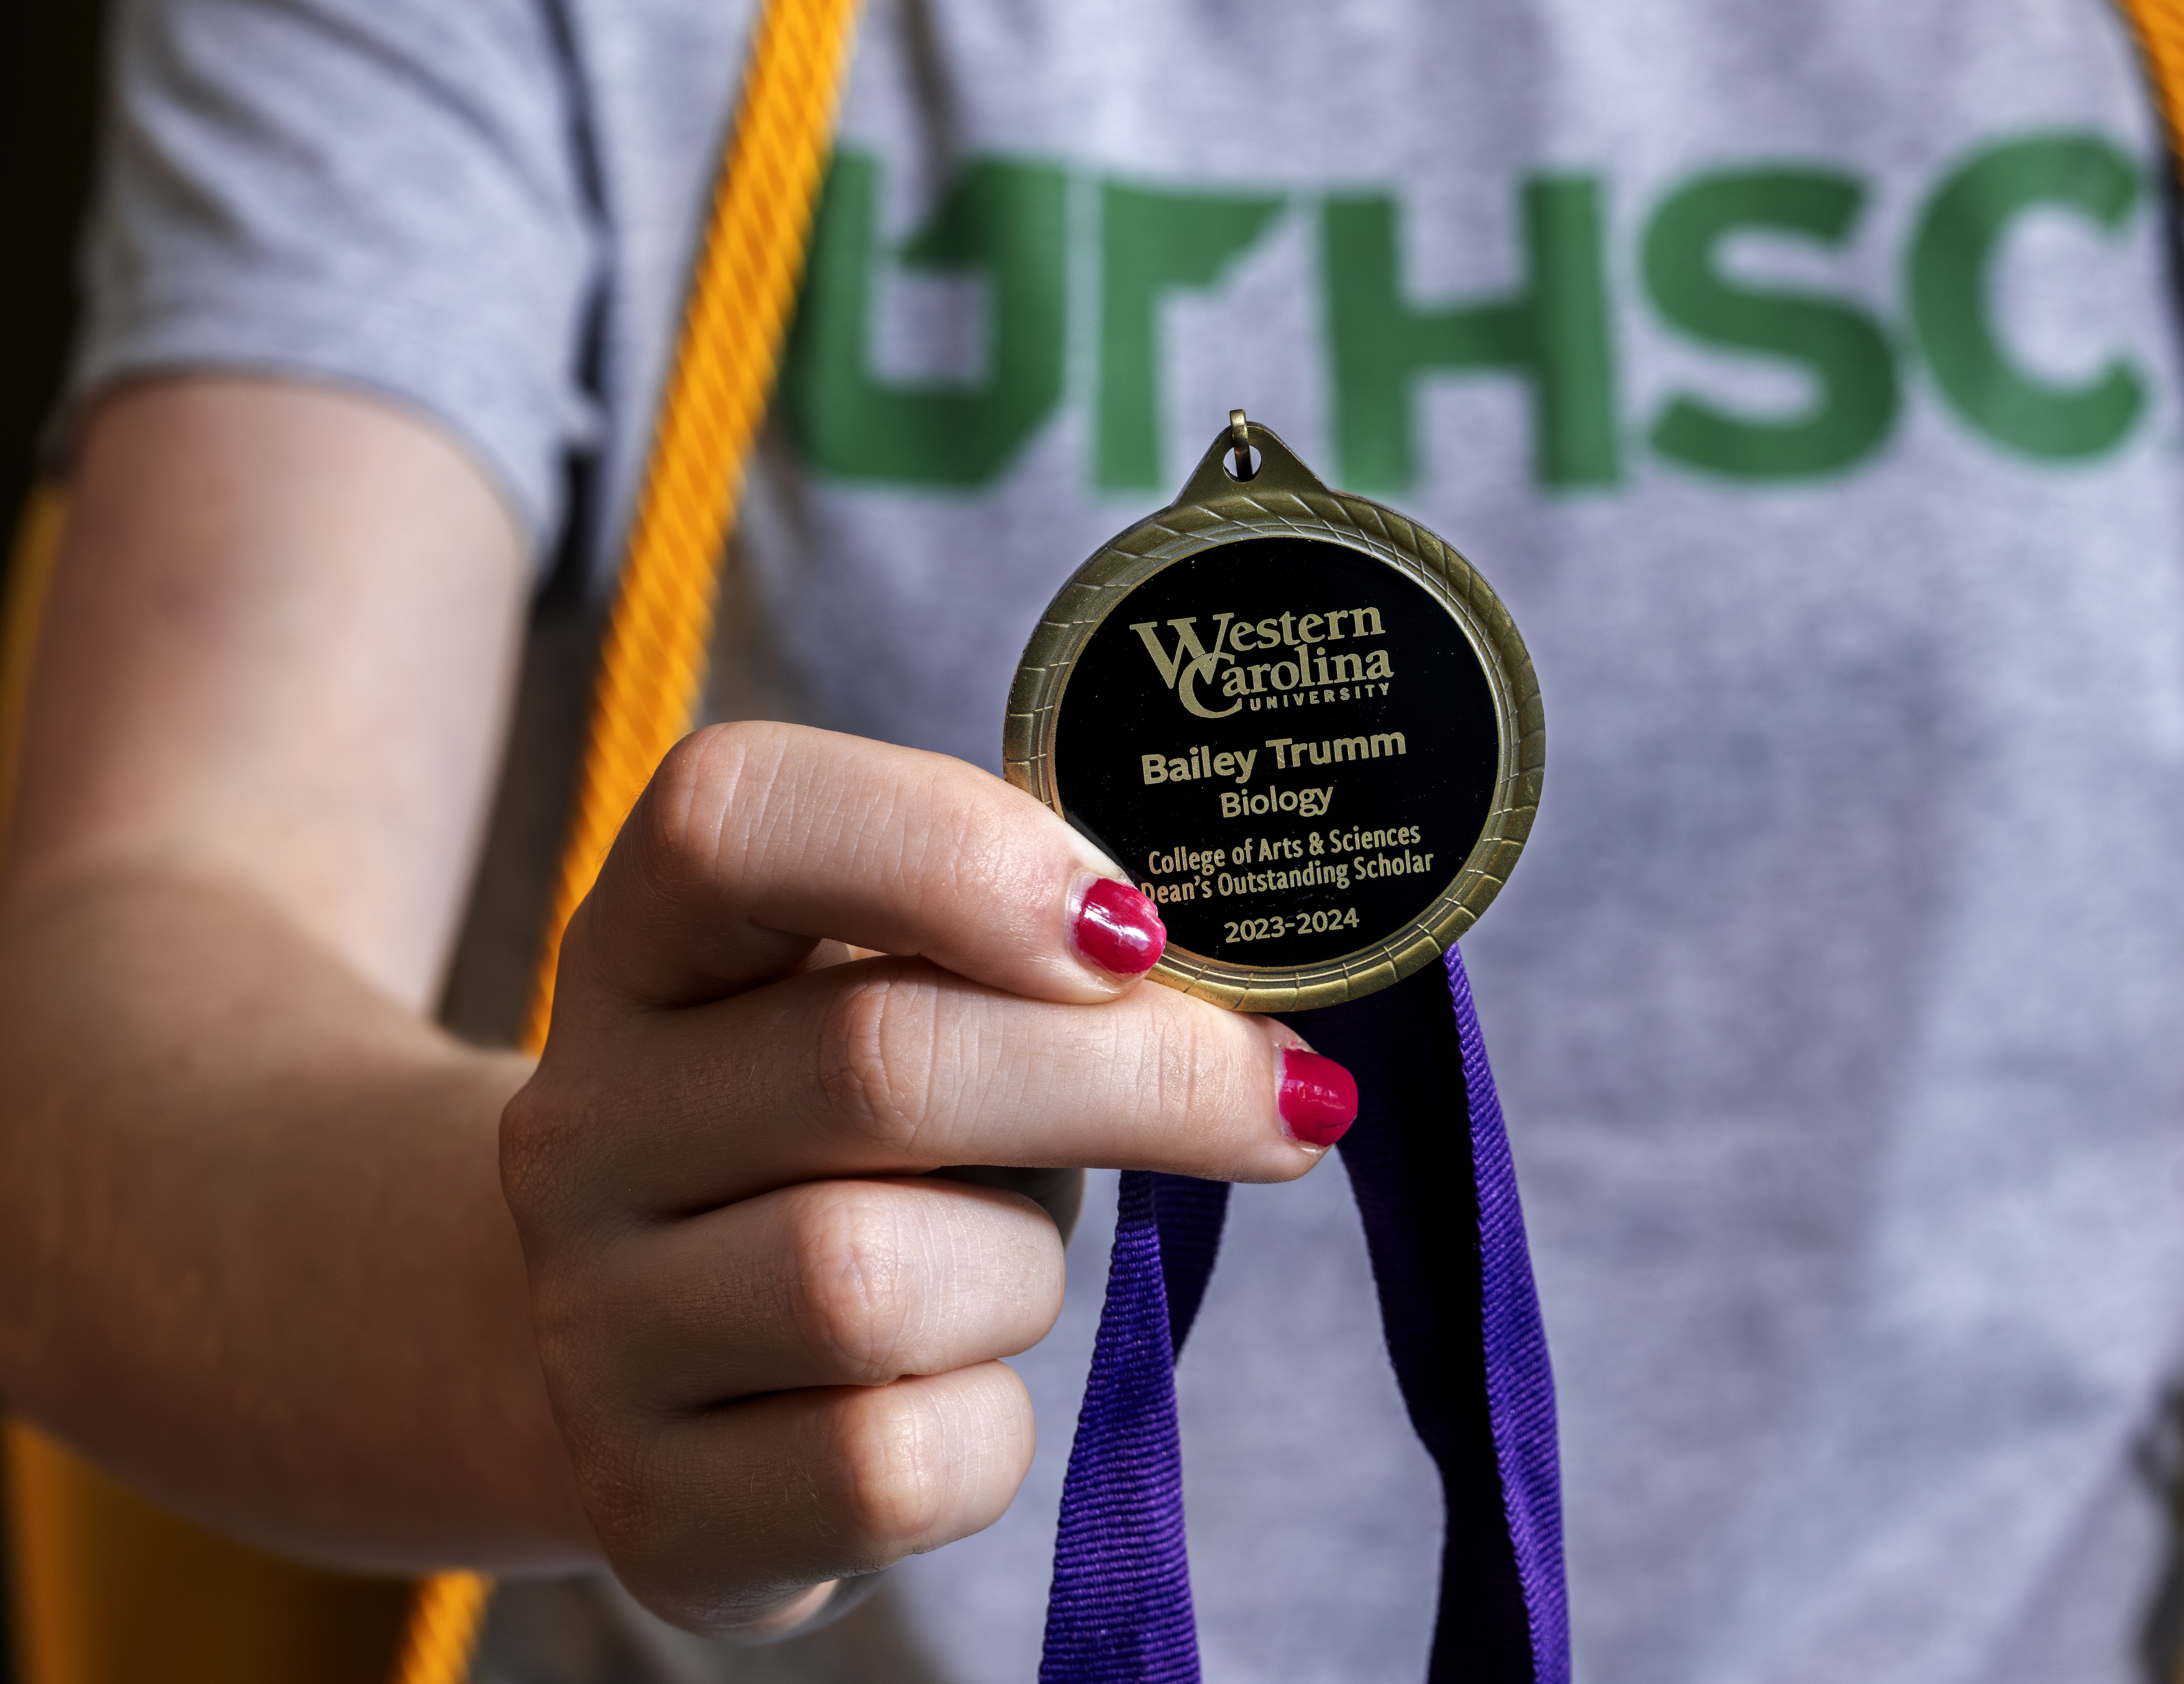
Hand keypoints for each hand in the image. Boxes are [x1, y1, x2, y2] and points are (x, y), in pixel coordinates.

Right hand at [499, 722, 1354, 1637]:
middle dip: (1131, 1076)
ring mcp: (596, 1330)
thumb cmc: (865, 1145)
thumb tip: (1264, 1023)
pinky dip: (985, 1436)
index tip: (1135, 927)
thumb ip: (1045, 956)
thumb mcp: (926, 1004)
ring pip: (873, 1281)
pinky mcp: (657, 1510)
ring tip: (1010, 1264)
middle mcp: (580, 1128)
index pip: (732, 817)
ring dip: (1022, 1270)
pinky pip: (889, 1468)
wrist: (682, 1368)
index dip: (956, 850)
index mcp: (645, 947)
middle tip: (1279, 1095)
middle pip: (873, 1060)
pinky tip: (957, 1395)